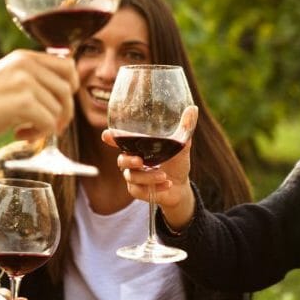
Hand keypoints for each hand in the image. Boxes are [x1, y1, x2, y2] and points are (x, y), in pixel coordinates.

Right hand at [0, 50, 77, 144]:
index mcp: (23, 57)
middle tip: (48, 125)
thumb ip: (32, 78)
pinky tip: (19, 135)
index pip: (67, 65)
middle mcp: (26, 64)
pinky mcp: (23, 103)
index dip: (69, 87)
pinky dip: (38, 135)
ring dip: (47, 126)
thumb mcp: (7, 79)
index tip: (56, 104)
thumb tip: (65, 89)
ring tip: (25, 131)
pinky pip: (48, 123)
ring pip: (59, 109)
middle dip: (64, 111)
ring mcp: (25, 82)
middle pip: (68, 88)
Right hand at [102, 106, 198, 229]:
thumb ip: (185, 129)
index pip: (121, 141)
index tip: (106, 135)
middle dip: (129, 160)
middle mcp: (132, 161)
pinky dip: (155, 186)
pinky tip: (167, 184)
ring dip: (148, 176)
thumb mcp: (182, 146)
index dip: (112, 138)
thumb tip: (193, 108)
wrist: (180, 186)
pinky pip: (139, 190)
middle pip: (121, 160)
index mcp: (138, 147)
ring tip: (164, 175)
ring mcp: (133, 176)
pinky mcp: (137, 190)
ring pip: (132, 176)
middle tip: (140, 161)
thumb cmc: (176, 162)